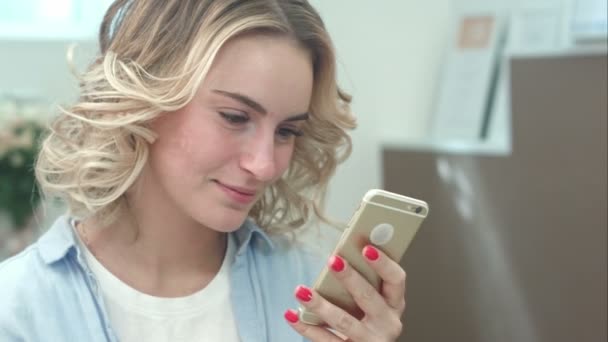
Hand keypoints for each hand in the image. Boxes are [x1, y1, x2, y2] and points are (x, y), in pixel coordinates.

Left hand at [284, 245, 405, 340]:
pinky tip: (291, 314)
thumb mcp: (375, 302)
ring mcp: (369, 340)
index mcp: (394, 304)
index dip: (384, 264)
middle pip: (368, 297)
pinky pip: (325, 340)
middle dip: (349, 278)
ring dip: (320, 304)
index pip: (396, 279)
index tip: (366, 248)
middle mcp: (387, 322)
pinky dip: (306, 327)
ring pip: (343, 321)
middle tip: (332, 261)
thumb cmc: (369, 320)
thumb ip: (365, 282)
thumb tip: (339, 256)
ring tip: (301, 290)